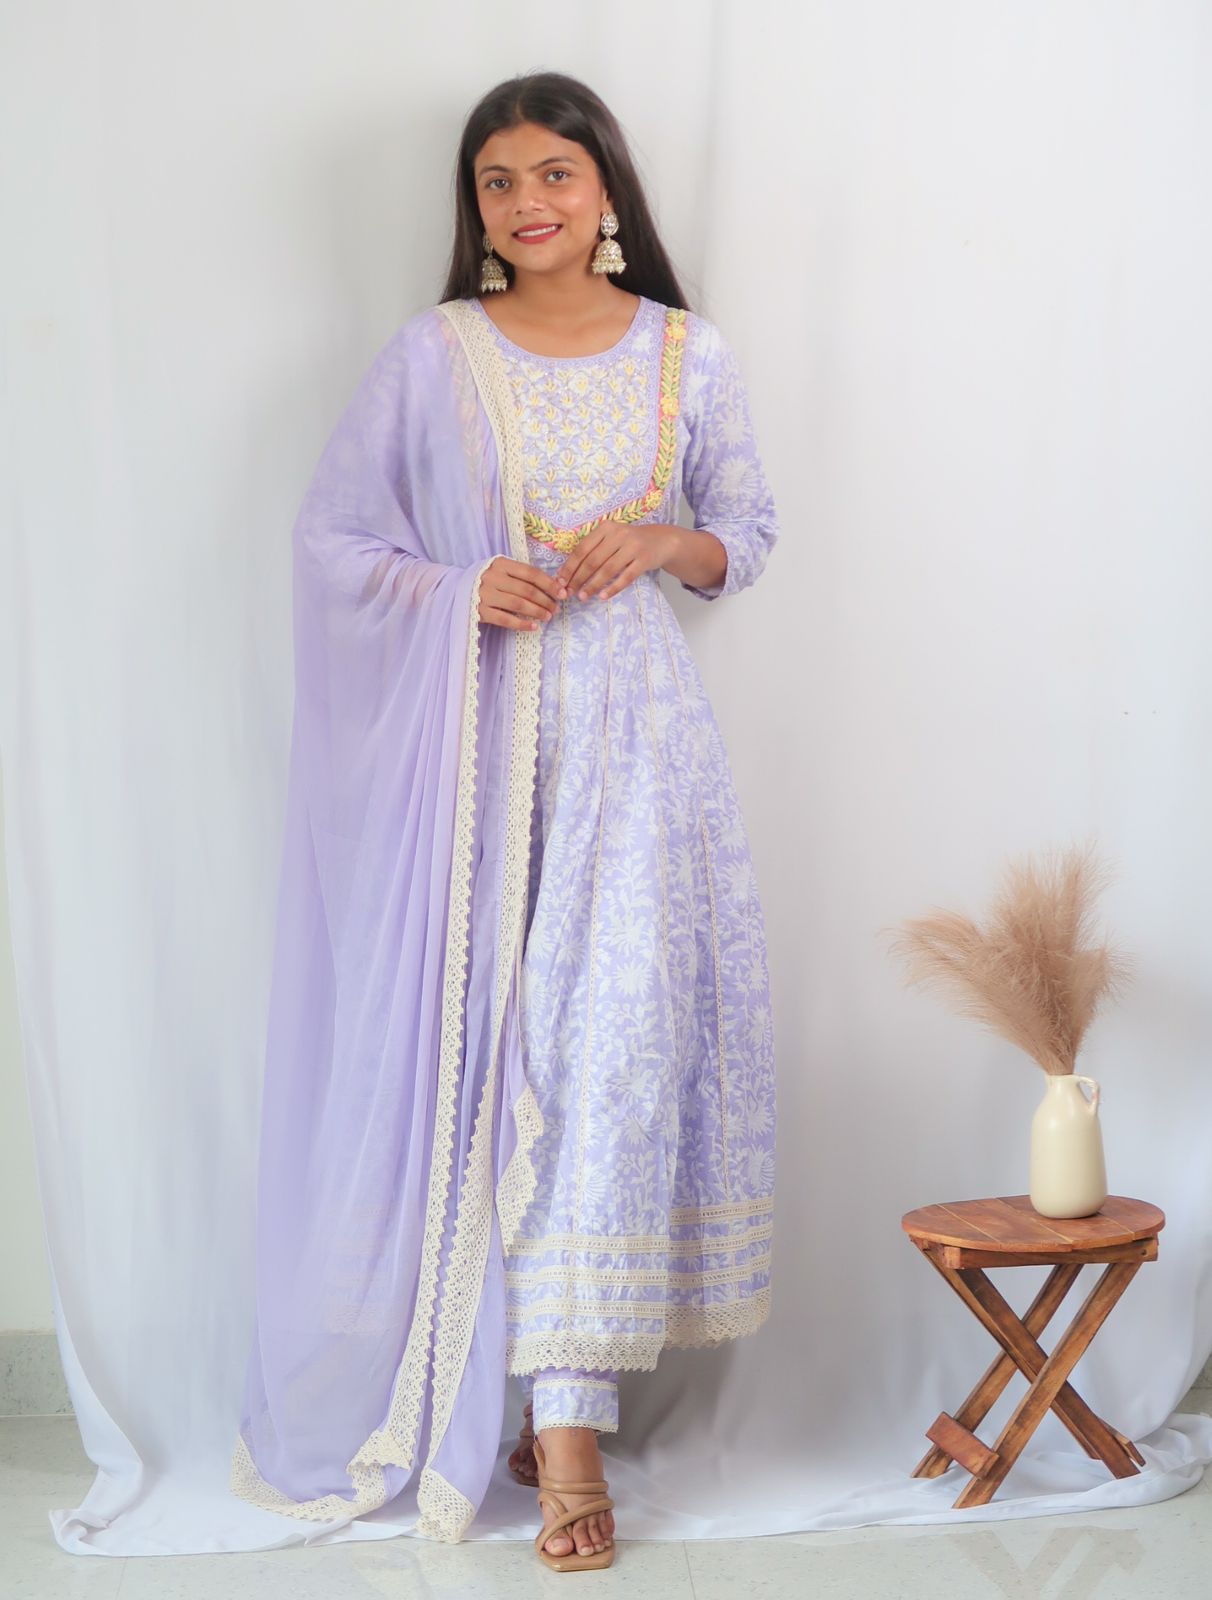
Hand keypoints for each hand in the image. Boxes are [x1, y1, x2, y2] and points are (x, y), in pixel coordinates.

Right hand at [477, 556, 564, 630]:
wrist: (455, 590)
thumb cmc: (487, 581)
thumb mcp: (501, 571)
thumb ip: (521, 576)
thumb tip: (553, 586)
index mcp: (500, 564)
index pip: (530, 573)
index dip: (549, 583)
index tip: (562, 593)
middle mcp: (492, 577)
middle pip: (526, 589)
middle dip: (545, 600)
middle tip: (556, 608)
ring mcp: (484, 594)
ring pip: (518, 604)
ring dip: (536, 611)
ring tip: (548, 617)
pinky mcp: (480, 611)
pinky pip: (505, 619)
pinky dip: (522, 624)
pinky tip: (534, 627)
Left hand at [556, 520, 677, 601]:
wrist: (661, 540)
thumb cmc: (629, 542)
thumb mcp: (611, 537)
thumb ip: (593, 549)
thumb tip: (568, 571)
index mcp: (606, 528)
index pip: (583, 549)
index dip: (570, 566)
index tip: (561, 581)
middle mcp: (619, 535)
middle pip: (593, 560)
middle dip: (578, 578)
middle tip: (569, 592)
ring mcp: (633, 547)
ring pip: (608, 570)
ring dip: (593, 585)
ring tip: (583, 596)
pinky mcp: (644, 560)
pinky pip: (626, 577)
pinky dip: (613, 588)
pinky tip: (603, 596)